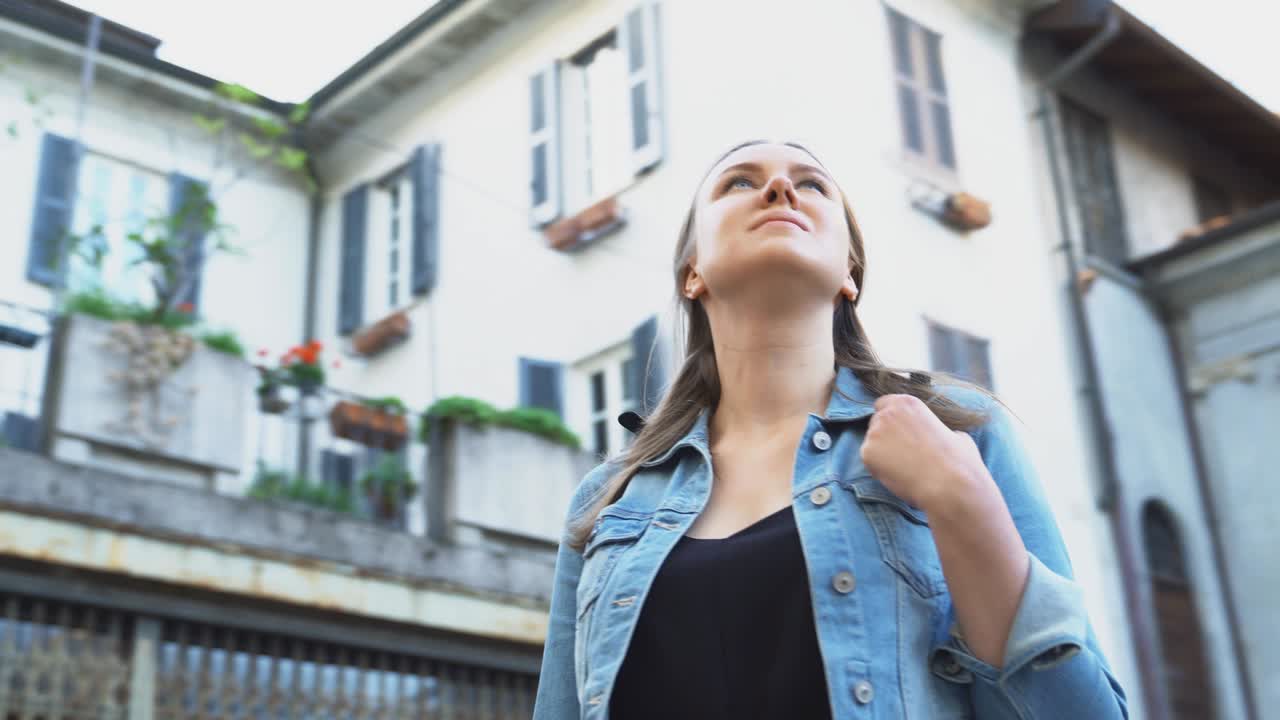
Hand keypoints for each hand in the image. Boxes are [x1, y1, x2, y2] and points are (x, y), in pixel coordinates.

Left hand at [859, 394, 987, 510]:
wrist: (949, 485)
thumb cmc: (958, 461)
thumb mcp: (955, 434)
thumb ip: (939, 429)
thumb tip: (944, 436)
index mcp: (908, 403)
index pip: (885, 404)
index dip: (891, 420)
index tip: (898, 432)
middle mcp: (888, 413)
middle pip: (875, 422)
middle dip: (884, 435)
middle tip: (900, 453)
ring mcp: (874, 432)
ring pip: (871, 441)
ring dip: (881, 452)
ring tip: (902, 467)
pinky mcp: (866, 453)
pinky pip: (869, 460)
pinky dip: (878, 468)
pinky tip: (896, 475)